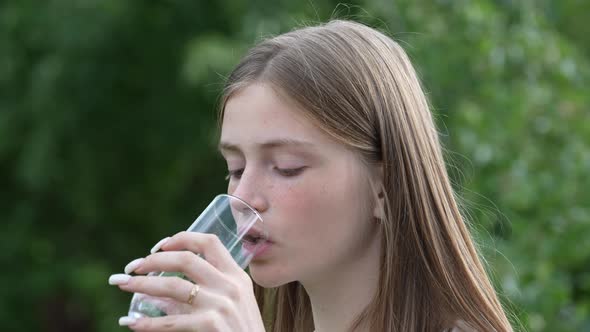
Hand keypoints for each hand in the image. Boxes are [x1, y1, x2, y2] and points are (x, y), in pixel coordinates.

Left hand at [109, 231, 265, 331]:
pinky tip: (132, 323)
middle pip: (186, 260)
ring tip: (122, 285)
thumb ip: (205, 294)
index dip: (182, 238)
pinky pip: (171, 321)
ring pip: (173, 287)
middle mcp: (230, 286)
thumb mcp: (232, 307)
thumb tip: (161, 295)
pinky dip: (147, 323)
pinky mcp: (211, 325)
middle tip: (133, 267)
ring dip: (142, 285)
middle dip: (154, 260)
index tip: (159, 245)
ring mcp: (221, 305)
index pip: (209, 242)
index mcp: (237, 276)